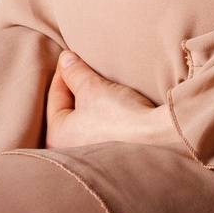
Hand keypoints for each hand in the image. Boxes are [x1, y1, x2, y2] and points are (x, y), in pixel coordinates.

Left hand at [43, 51, 188, 152]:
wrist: (158, 139)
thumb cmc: (120, 117)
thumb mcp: (93, 87)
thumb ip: (75, 72)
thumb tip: (65, 59)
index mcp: (56, 136)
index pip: (55, 95)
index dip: (65, 71)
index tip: (73, 56)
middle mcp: (67, 151)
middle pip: (68, 108)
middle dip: (77, 89)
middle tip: (87, 71)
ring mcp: (88, 156)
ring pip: (84, 119)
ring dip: (92, 103)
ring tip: (103, 87)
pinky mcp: (108, 156)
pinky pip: (98, 129)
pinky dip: (102, 116)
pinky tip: (114, 106)